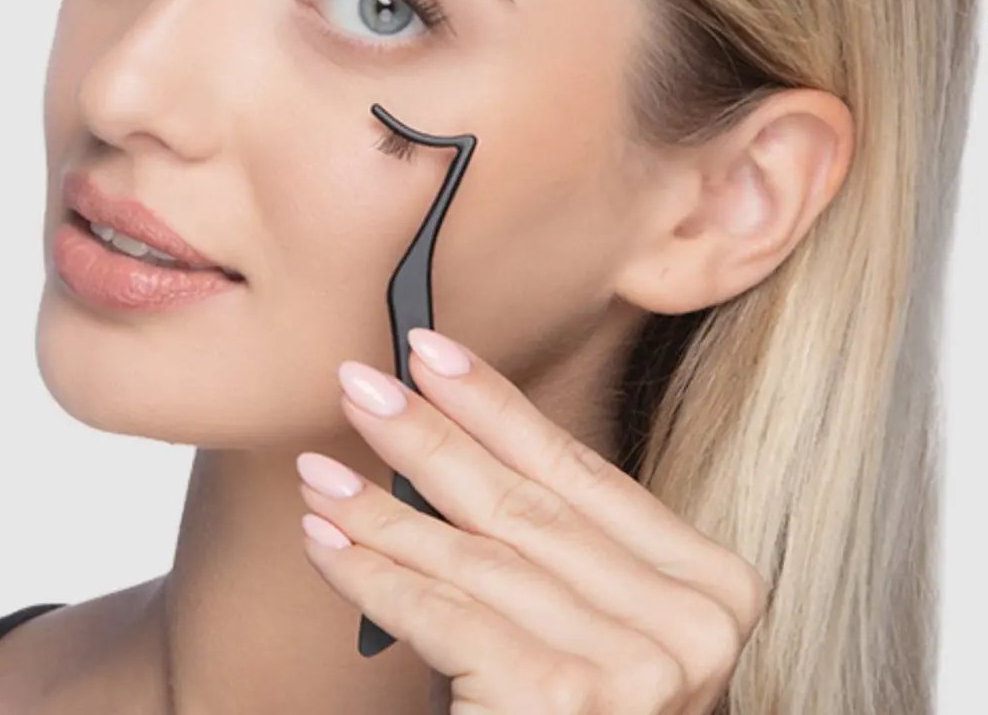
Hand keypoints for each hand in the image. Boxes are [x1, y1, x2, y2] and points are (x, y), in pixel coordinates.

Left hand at [295, 329, 768, 713]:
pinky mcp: (567, 704)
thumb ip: (557, 543)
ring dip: (383, 508)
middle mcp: (692, 624)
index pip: (582, 472)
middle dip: (431, 434)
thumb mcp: (598, 619)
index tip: (434, 354)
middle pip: (527, 504)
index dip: (499, 407)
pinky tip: (326, 539)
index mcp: (712, 585)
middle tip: (361, 382)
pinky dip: (375, 575)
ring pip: (479, 558)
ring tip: (320, 469)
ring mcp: (638, 669)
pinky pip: (446, 618)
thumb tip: (454, 435)